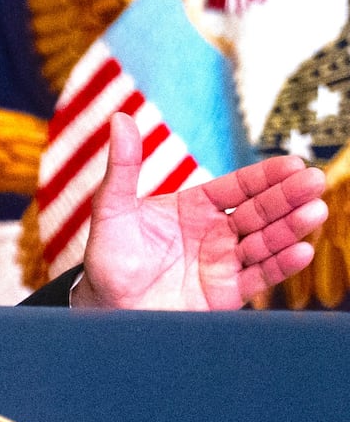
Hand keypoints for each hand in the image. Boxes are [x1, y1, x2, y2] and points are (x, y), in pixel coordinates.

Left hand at [71, 112, 328, 309]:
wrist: (104, 304)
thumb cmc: (108, 255)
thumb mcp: (112, 207)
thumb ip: (123, 166)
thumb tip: (120, 118)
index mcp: (193, 207)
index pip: (237, 187)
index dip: (265, 176)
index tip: (294, 164)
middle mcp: (214, 232)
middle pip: (258, 211)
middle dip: (288, 197)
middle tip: (316, 181)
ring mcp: (222, 262)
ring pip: (264, 242)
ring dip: (290, 228)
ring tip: (315, 212)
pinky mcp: (225, 293)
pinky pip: (257, 277)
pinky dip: (280, 265)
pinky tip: (300, 250)